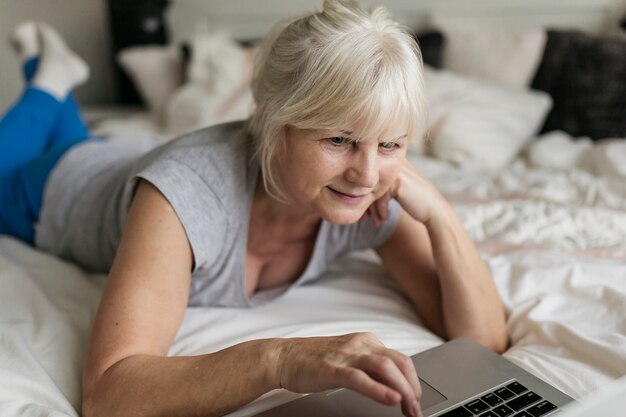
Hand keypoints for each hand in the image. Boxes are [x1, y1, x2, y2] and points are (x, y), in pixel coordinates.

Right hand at [275, 332, 423, 416]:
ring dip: (403, 390)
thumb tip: (394, 387)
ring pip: (385, 368)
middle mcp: (360, 344)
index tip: (416, 400)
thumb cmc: (314, 360)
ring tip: (409, 407)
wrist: (283, 357)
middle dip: (413, 387)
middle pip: (399, 362)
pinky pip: (361, 378)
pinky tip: (391, 400)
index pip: (400, 360)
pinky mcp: (332, 368)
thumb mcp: (349, 360)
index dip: (413, 382)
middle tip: (416, 408)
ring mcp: (347, 355)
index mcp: (366, 341)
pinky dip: (379, 390)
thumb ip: (370, 368)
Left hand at [366, 159, 446, 226]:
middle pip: (369, 183)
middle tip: (364, 219)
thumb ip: (381, 187)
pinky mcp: (397, 180)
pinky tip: (384, 218)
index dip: (365, 196)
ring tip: (374, 221)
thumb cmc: (414, 201)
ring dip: (373, 208)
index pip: (370, 178)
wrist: (434, 210)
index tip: (364, 213)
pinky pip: (380, 195)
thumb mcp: (395, 190)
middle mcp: (393, 163)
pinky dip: (382, 208)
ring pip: (373, 189)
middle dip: (366, 203)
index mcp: (391, 163)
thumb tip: (355, 196)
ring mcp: (395, 170)